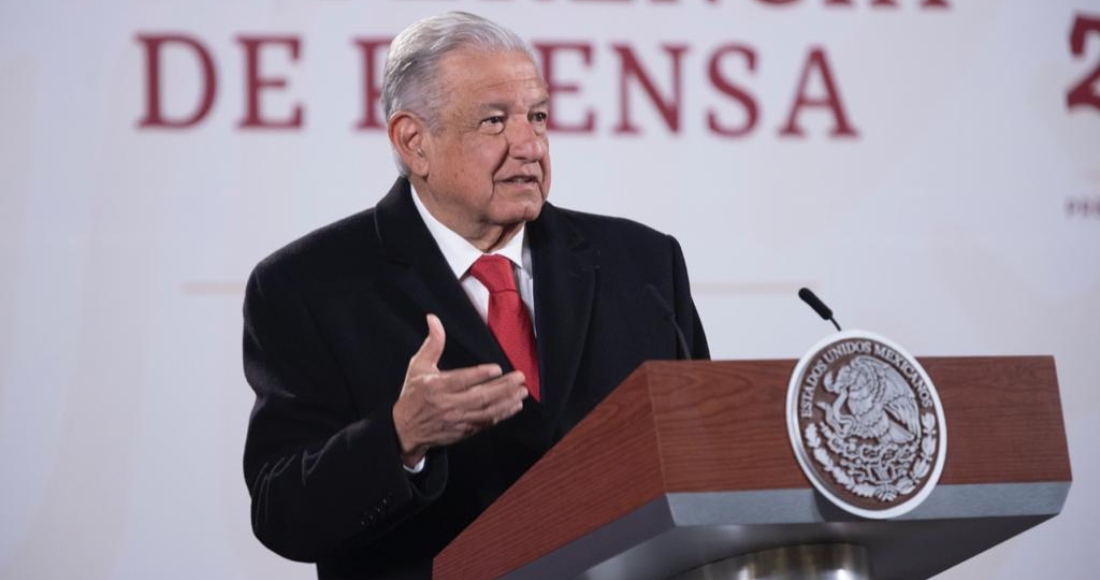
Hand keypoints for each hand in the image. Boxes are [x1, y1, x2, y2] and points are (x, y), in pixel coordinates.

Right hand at [392, 314, 528, 466]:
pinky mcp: (464, 430)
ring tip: (522, 392)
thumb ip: (432, 344)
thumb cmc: (414, 395)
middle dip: (503, 387)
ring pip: (486, 411)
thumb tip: (433, 319)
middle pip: (480, 397)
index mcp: (436, 387)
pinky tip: (514, 406)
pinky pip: (486, 422)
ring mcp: (458, 420)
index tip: (497, 368)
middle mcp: (448, 404)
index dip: (480, 375)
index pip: (461, 380)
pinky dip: (502, 414)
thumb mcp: (418, 366)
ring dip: (507, 401)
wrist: (406, 430)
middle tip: (519, 378)